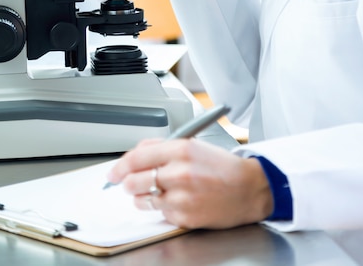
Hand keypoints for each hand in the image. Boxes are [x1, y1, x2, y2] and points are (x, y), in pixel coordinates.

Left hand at [107, 138, 272, 229]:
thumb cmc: (222, 167)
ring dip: (141, 196)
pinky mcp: (185, 216)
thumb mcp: (193, 145)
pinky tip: (174, 201)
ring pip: (142, 199)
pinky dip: (160, 208)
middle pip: (134, 180)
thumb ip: (162, 147)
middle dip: (128, 182)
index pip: (138, 157)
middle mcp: (180, 172)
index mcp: (181, 149)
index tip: (113, 172)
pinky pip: (159, 213)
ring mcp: (182, 196)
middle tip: (129, 183)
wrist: (249, 188)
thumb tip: (135, 154)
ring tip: (153, 192)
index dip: (120, 165)